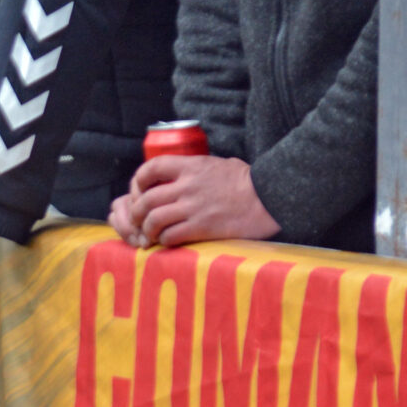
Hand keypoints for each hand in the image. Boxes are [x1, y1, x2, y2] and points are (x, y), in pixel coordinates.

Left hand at [115, 154, 279, 248]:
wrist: (269, 197)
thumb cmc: (248, 181)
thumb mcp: (218, 164)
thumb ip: (197, 169)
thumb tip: (184, 174)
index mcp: (190, 166)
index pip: (151, 168)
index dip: (138, 180)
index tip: (138, 191)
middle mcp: (187, 186)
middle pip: (146, 198)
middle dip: (136, 212)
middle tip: (137, 220)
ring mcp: (193, 207)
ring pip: (154, 219)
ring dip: (148, 229)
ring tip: (150, 235)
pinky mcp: (202, 227)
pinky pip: (171, 236)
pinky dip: (164, 241)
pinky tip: (168, 242)